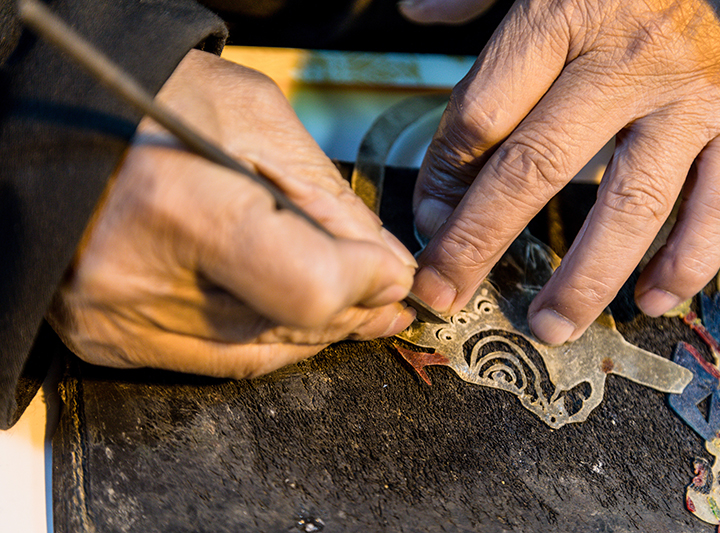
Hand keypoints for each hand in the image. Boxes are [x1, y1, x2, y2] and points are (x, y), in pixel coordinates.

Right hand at [47, 50, 416, 378]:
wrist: (54, 122)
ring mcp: (118, 318)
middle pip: (290, 326)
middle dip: (355, 308)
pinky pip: (216, 361)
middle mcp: (138, 277)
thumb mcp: (253, 118)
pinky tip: (297, 317)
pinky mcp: (109, 339)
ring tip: (356, 305)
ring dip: (319, 331)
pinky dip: (269, 340)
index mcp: (179, 205)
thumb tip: (384, 265)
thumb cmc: (149, 99)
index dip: (364, 284)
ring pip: (260, 353)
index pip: (308, 286)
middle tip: (386, 294)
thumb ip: (327, 196)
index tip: (391, 271)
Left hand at [406, 0, 719, 343]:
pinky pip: (718, 206)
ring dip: (584, 278)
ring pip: (628, 205)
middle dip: (481, 242)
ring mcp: (686, 98)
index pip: (481, 115)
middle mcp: (623, 62)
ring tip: (547, 325)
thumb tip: (413, 11)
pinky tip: (651, 299)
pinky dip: (687, 262)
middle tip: (445, 293)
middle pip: (535, 168)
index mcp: (561, 14)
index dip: (443, 176)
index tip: (428, 219)